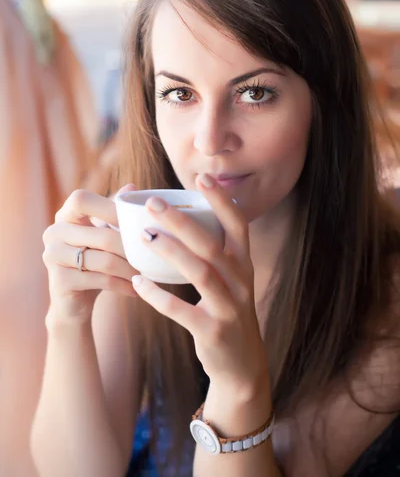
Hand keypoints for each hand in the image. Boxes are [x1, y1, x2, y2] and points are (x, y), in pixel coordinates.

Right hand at [42, 185, 137, 323]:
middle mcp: (54, 232)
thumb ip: (114, 210)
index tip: (136, 221)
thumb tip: (132, 187)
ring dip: (131, 268)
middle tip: (152, 256)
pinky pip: (101, 280)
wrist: (74, 302)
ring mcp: (52, 257)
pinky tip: (137, 288)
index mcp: (64, 215)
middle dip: (131, 248)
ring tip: (147, 273)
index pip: (82, 200)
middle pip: (102, 235)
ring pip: (105, 260)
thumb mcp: (103, 233)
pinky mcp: (59, 281)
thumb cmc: (94, 260)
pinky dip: (123, 285)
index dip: (110, 208)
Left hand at [131, 173, 268, 396]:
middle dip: (182, 222)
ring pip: (201, 273)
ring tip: (143, 235)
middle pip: (212, 245)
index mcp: (243, 263)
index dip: (221, 200)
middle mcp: (241, 281)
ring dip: (171, 252)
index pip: (238, 224)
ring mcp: (229, 308)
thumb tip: (179, 217)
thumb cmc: (226, 310)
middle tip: (153, 203)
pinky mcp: (213, 332)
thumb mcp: (229, 279)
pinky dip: (159, 296)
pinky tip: (137, 281)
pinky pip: (183, 311)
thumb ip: (211, 251)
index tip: (202, 176)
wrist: (242, 365)